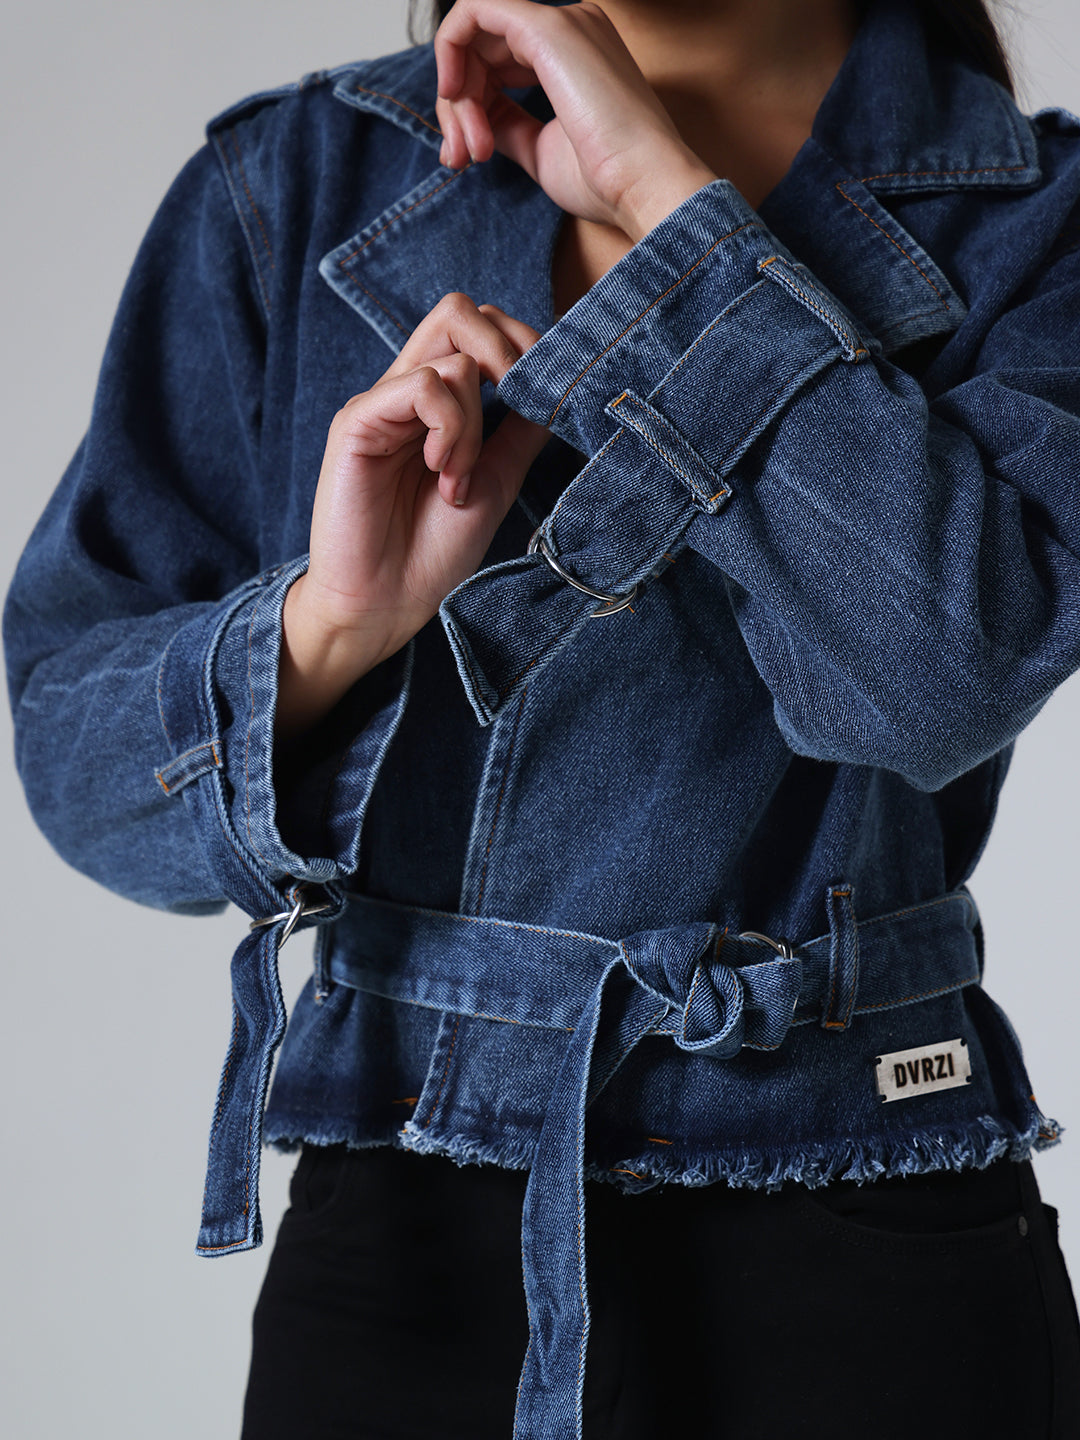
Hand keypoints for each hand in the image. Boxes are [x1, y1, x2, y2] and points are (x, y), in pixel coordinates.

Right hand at [277, 294, 547, 736]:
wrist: (385, 604)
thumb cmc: (434, 551)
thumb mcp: (496, 480)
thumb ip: (521, 430)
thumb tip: (560, 387)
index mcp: (439, 402)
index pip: (483, 328)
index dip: (524, 347)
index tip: (546, 399)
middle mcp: (407, 391)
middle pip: (460, 311)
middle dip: (508, 351)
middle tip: (517, 410)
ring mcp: (381, 403)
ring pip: (453, 355)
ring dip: (476, 421)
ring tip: (459, 479)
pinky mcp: (357, 420)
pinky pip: (422, 385)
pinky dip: (449, 428)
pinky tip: (441, 473)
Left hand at [434, 0, 716, 241]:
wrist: (642, 185)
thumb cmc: (606, 180)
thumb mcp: (541, 149)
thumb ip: (507, 124)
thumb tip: (474, 120)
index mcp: (575, 54)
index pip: (499, 63)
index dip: (469, 107)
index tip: (466, 155)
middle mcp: (570, 28)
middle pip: (481, 49)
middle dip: (456, 106)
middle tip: (459, 156)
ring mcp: (560, 23)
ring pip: (472, 34)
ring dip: (455, 96)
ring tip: (469, 148)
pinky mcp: (546, 27)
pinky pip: (472, 9)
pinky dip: (450, 51)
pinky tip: (453, 96)